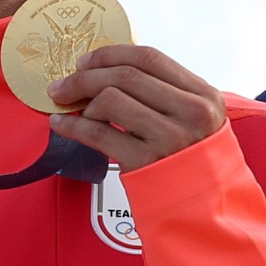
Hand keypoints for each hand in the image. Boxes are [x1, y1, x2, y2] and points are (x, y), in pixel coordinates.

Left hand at [47, 45, 225, 171]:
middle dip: (85, 77)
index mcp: (204, 96)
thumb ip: (161, 94)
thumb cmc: (189, 161)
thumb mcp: (193, 120)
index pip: (149, 58)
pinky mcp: (145, 162)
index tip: (84, 62)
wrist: (200, 210)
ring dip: (82, 103)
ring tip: (74, 112)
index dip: (109, 55)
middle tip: (63, 85)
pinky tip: (61, 125)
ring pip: (110, 100)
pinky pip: (98, 134)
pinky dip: (73, 126)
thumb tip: (103, 71)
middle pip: (125, 76)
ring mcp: (169, 138)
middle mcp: (191, 113)